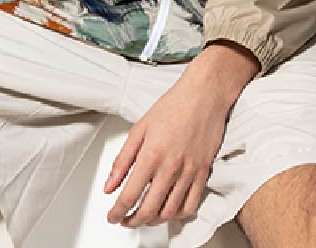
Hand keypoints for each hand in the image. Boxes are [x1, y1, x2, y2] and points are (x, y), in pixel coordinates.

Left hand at [104, 42, 259, 227]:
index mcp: (151, 154)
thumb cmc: (175, 105)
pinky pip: (191, 204)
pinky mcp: (203, 172)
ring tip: (145, 216)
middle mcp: (171, 166)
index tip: (112, 216)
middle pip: (148, 210)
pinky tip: (170, 210)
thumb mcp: (140, 128)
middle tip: (125, 220)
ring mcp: (189, 171)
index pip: (129, 196)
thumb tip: (110, 185)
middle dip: (132, 221)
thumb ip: (122, 160)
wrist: (205, 94)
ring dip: (153, 221)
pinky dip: (178, 215)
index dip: (116, 212)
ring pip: (169, 212)